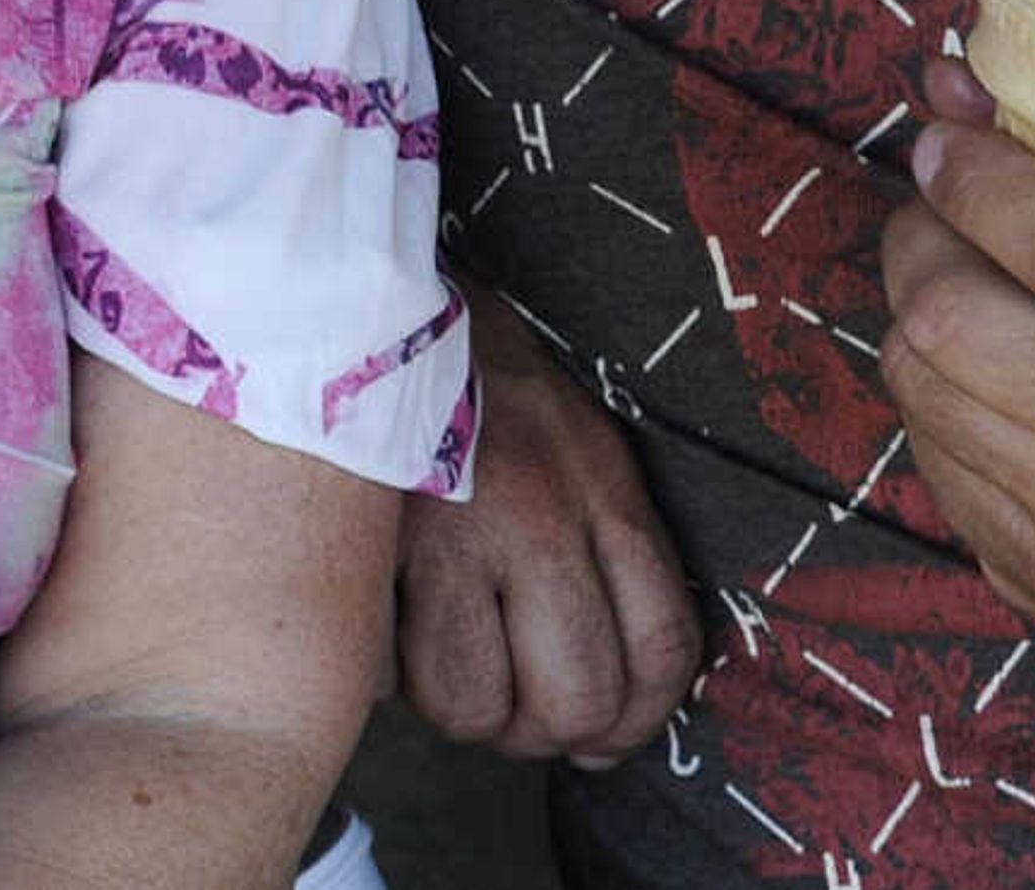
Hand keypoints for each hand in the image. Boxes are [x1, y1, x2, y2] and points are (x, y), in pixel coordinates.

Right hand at [395, 291, 698, 764]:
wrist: (375, 295)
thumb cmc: (481, 385)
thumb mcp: (578, 446)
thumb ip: (604, 552)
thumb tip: (600, 718)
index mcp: (604, 487)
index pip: (660, 649)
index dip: (637, 721)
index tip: (604, 739)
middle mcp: (542, 512)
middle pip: (577, 695)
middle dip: (546, 732)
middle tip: (513, 714)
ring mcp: (454, 527)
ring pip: (478, 701)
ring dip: (464, 716)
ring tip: (446, 680)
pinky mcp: (374, 536)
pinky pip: (392, 668)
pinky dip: (389, 682)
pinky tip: (387, 644)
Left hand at [881, 55, 1034, 683]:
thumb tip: (954, 78)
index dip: (982, 179)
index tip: (947, 137)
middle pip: (961, 323)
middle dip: (922, 239)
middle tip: (941, 207)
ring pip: (923, 387)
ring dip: (917, 314)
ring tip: (970, 283)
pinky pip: (930, 460)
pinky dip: (939, 397)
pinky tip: (998, 374)